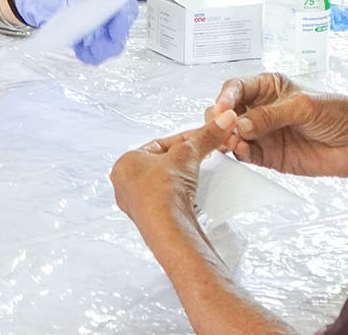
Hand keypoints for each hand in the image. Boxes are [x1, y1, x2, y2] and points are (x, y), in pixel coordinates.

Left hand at [11, 0, 138, 64]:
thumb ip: (83, 0)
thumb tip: (96, 26)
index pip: (125, 4)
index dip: (123, 19)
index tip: (115, 31)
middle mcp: (107, 5)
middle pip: (121, 28)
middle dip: (111, 40)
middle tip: (93, 45)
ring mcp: (98, 22)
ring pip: (111, 43)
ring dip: (101, 50)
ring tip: (84, 50)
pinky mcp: (87, 37)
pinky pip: (96, 51)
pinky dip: (90, 55)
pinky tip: (80, 52)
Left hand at [111, 123, 225, 232]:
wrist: (168, 229)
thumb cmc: (163, 192)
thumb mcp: (187, 155)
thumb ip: (206, 136)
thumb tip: (222, 120)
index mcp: (125, 163)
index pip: (160, 144)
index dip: (184, 139)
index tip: (201, 138)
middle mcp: (125, 184)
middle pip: (162, 163)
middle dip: (182, 160)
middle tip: (200, 157)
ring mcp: (136, 204)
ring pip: (164, 182)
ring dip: (181, 178)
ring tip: (195, 176)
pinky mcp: (150, 219)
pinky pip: (166, 200)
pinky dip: (179, 195)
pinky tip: (189, 195)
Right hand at [204, 74, 347, 179]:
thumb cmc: (336, 113)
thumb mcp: (303, 106)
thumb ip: (270, 115)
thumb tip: (240, 124)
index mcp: (268, 87)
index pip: (237, 88)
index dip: (226, 97)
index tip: (222, 108)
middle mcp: (261, 109)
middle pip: (228, 112)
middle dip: (220, 119)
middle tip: (222, 126)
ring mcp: (262, 133)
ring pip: (232, 134)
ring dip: (227, 137)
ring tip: (231, 141)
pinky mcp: (267, 156)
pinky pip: (246, 154)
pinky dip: (239, 152)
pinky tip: (241, 150)